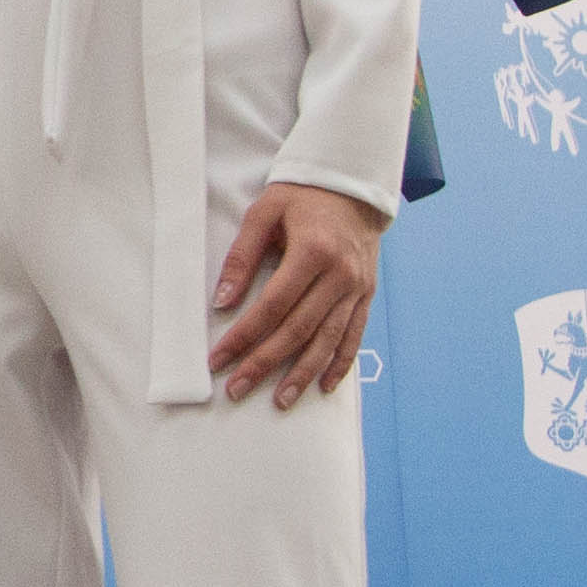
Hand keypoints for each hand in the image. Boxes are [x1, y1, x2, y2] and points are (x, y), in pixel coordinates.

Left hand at [207, 180, 380, 407]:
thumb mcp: (263, 214)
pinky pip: (354, 335)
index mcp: (312, 252)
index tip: (220, 359)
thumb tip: (221, 301)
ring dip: (303, 373)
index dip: (244, 336)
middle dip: (265, 363)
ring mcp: (357, 287)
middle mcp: (340, 275)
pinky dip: (340, 363)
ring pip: (328, 340)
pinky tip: (323, 386)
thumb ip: (241, 257)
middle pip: (298, 329)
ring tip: (281, 400)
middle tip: (238, 389)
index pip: (272, 306)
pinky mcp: (367, 294)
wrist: (352, 185)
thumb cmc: (301, 197)